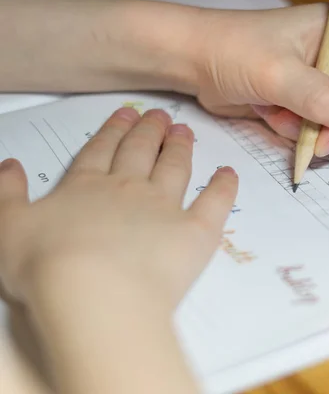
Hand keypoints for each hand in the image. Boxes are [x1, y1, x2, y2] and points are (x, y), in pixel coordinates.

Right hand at [0, 107, 237, 309]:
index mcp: (86, 188)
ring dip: (180, 148)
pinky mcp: (195, 231)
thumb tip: (7, 165)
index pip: (101, 151)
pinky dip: (223, 186)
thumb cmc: (45, 265)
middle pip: (141, 152)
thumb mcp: (7, 226)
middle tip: (161, 115)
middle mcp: (128, 190)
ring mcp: (165, 208)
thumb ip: (6, 194)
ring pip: (175, 168)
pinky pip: (214, 202)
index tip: (126, 113)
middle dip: (150, 131)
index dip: (113, 130)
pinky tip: (229, 173)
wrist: (95, 293)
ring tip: (185, 132)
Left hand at [182, 4, 328, 156]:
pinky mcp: (307, 96)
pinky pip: (317, 126)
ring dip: (307, 129)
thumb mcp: (277, 75)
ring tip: (275, 114)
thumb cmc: (232, 52)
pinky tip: (271, 113)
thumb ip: (321, 98)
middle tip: (301, 135)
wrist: (196, 60)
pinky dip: (295, 129)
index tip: (326, 139)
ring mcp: (324, 76)